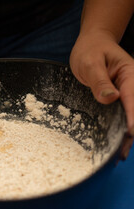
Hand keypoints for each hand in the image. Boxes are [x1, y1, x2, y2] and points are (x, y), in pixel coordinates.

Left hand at [70, 31, 133, 158]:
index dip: (132, 117)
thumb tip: (110, 98)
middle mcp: (131, 86)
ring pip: (130, 115)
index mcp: (129, 75)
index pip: (133, 99)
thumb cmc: (91, 50)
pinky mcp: (118, 98)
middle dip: (131, 132)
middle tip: (121, 152)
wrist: (91, 44)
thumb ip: (99, 81)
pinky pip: (121, 114)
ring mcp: (126, 93)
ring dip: (126, 134)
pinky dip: (119, 127)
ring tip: (119, 153)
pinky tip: (115, 141)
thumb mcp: (91, 63)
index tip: (131, 133)